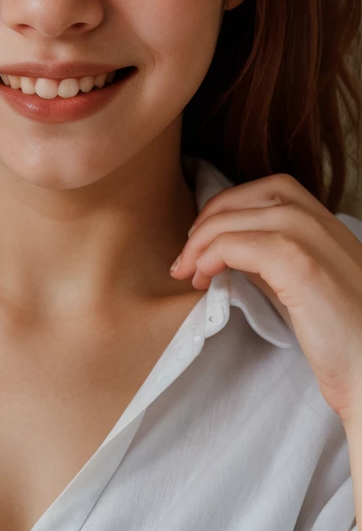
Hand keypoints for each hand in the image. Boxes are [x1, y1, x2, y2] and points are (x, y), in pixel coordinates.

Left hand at [169, 173, 361, 425]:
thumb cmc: (343, 341)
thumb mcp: (305, 286)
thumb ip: (273, 261)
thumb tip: (227, 250)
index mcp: (329, 224)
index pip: (271, 189)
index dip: (229, 207)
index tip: (206, 241)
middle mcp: (325, 223)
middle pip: (250, 195)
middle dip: (210, 219)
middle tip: (188, 256)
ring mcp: (315, 241)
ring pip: (240, 216)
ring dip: (204, 239)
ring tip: (189, 271)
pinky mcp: (303, 267)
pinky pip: (241, 244)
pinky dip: (214, 254)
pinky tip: (205, 278)